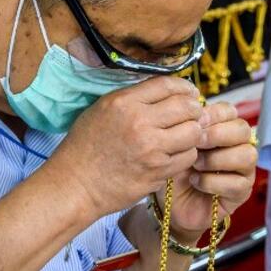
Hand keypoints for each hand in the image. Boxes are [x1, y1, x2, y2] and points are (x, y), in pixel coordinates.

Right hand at [47, 76, 203, 217]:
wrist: (75, 185)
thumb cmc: (85, 147)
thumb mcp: (102, 110)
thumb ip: (133, 98)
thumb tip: (165, 91)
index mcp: (124, 102)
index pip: (168, 85)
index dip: (184, 87)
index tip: (189, 92)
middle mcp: (140, 122)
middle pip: (187, 107)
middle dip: (195, 109)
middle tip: (194, 114)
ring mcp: (151, 149)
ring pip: (193, 132)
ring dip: (193, 132)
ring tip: (185, 135)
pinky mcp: (157, 172)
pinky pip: (188, 157)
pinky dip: (186, 154)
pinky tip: (177, 154)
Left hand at [162, 103, 257, 241]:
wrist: (170, 202)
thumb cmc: (175, 169)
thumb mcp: (177, 146)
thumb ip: (188, 127)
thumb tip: (196, 109)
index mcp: (223, 129)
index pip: (230, 112)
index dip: (215, 114)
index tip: (195, 122)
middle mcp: (238, 146)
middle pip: (243, 130)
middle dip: (218, 134)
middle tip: (196, 143)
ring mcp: (244, 170)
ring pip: (247, 155)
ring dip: (217, 159)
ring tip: (195, 165)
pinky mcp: (242, 192)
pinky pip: (237, 183)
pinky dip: (213, 181)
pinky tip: (195, 182)